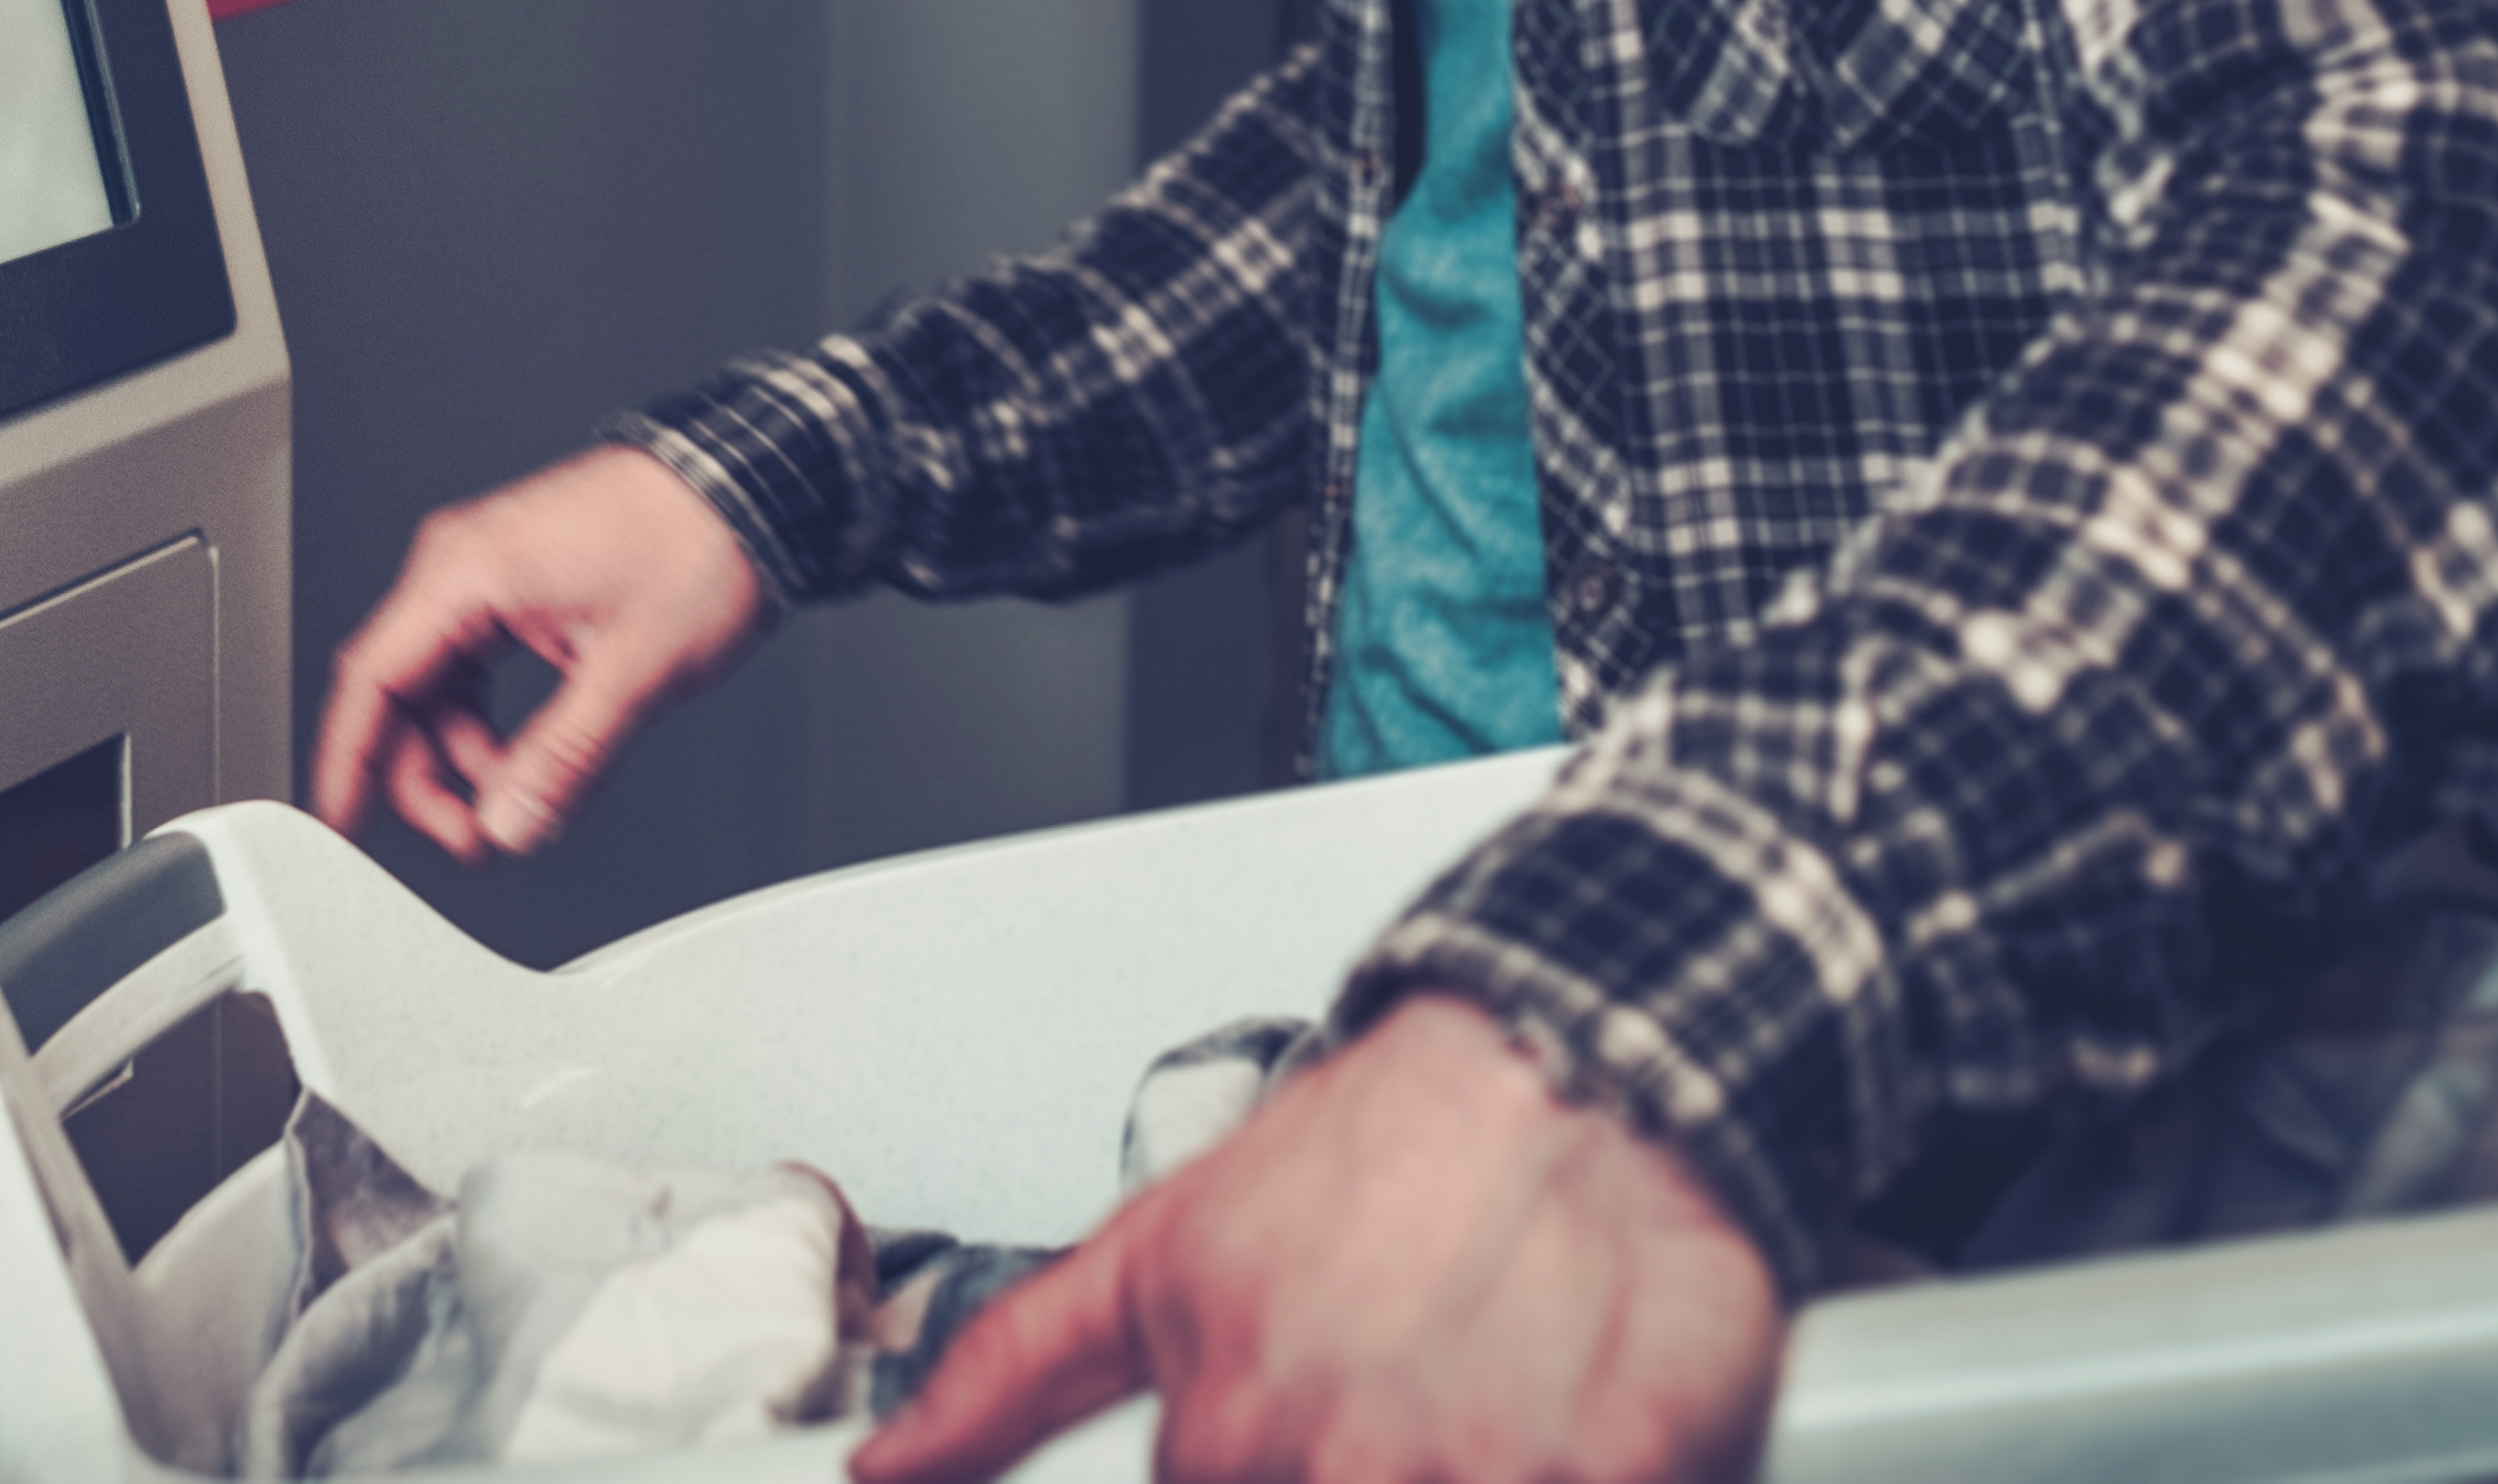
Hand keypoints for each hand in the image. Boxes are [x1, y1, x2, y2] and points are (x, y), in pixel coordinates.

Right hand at [310, 445, 771, 859]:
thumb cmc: (700, 542)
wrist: (752, 479)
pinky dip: (487, 722)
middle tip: (470, 838)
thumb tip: (509, 822)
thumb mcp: (633, 670)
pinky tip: (525, 760)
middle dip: (422, 776)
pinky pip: (471, 667)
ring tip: (513, 804)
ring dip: (461, 756)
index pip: (371, 678)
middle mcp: (462, 563)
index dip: (345, 762)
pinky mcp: (517, 586)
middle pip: (398, 691)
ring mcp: (487, 572)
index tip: (333, 827)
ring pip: (436, 687)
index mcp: (469, 570)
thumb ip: (563, 758)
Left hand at [855, 994, 1787, 1483]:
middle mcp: (1341, 1466)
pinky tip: (1556, 1419)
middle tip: (1385, 1403)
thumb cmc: (1373, 1148)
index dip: (1239, 1478)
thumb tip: (881, 1470)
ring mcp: (1480, 1476)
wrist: (1572, 1054)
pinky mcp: (1616, 1474)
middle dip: (1343, 1465)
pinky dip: (1571, 1470)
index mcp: (1221, 1440)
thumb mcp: (1158, 1251)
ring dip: (1450, 1465)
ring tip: (1464, 1401)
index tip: (1281, 1430)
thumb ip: (1010, 1373)